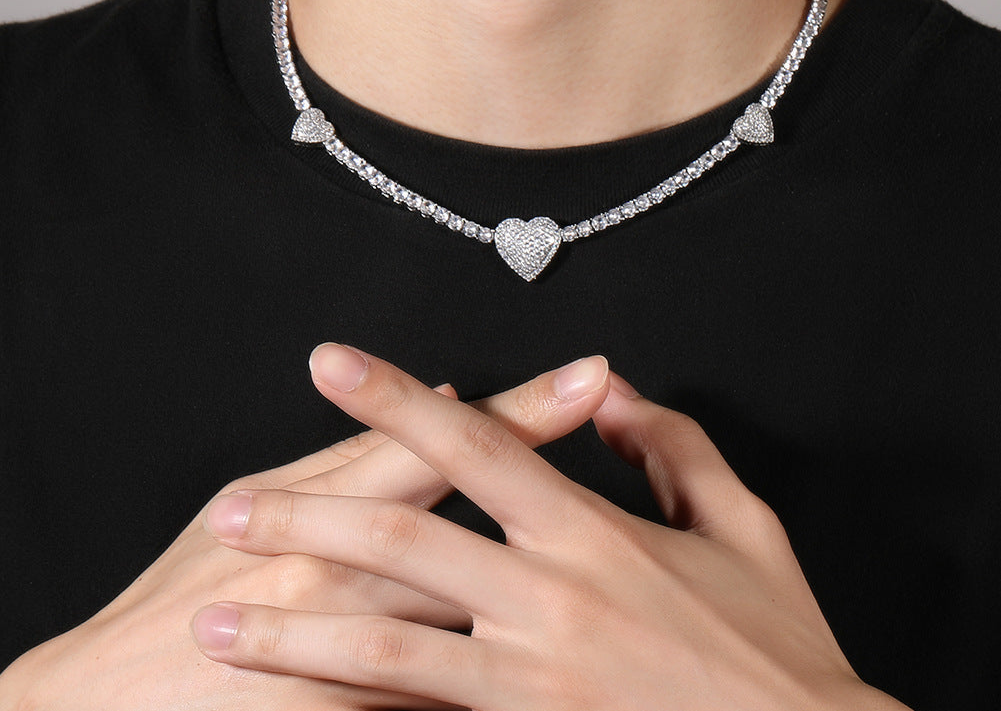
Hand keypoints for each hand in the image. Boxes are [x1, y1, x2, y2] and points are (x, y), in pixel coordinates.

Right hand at [0, 349, 610, 710]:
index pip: (442, 443)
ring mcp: (366, 650)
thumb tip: (435, 406)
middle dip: (553, 463)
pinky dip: (502, 669)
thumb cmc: (182, 589)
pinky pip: (447, 691)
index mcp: (324, 507)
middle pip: (476, 507)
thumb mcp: (247, 500)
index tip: (588, 373)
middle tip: (627, 429)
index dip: (521, 407)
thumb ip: (343, 458)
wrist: (120, 704)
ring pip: (481, 602)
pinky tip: (553, 661)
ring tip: (632, 558)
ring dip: (555, 573)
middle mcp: (354, 571)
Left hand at [192, 345, 911, 710]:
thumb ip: (674, 446)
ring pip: (382, 641)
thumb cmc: (778, 646)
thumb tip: (614, 390)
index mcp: (591, 531)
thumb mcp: (744, 524)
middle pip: (400, 536)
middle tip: (223, 507)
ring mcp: (530, 676)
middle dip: (302, 515)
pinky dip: (354, 703)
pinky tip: (297, 702)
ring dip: (291, 628)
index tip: (331, 362)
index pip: (474, 441)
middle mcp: (547, 596)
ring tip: (214, 618)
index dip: (397, 394)